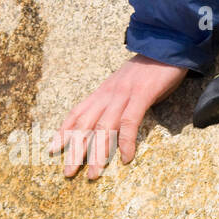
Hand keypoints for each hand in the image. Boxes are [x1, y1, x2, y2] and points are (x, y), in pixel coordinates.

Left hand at [49, 54, 187, 178]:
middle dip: (75, 151)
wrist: (166, 45)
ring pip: (104, 128)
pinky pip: (129, 122)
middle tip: (67, 173)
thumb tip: (117, 120)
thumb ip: (120, 101)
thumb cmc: (151, 68)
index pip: (77, 113)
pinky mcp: (141, 95)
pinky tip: (126, 159)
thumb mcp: (128, 85)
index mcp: (103, 92)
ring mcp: (123, 94)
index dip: (63, 132)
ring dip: (97, 153)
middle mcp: (108, 94)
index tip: (52, 150)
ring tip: (93, 174)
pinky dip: (127, 142)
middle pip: (86, 125)